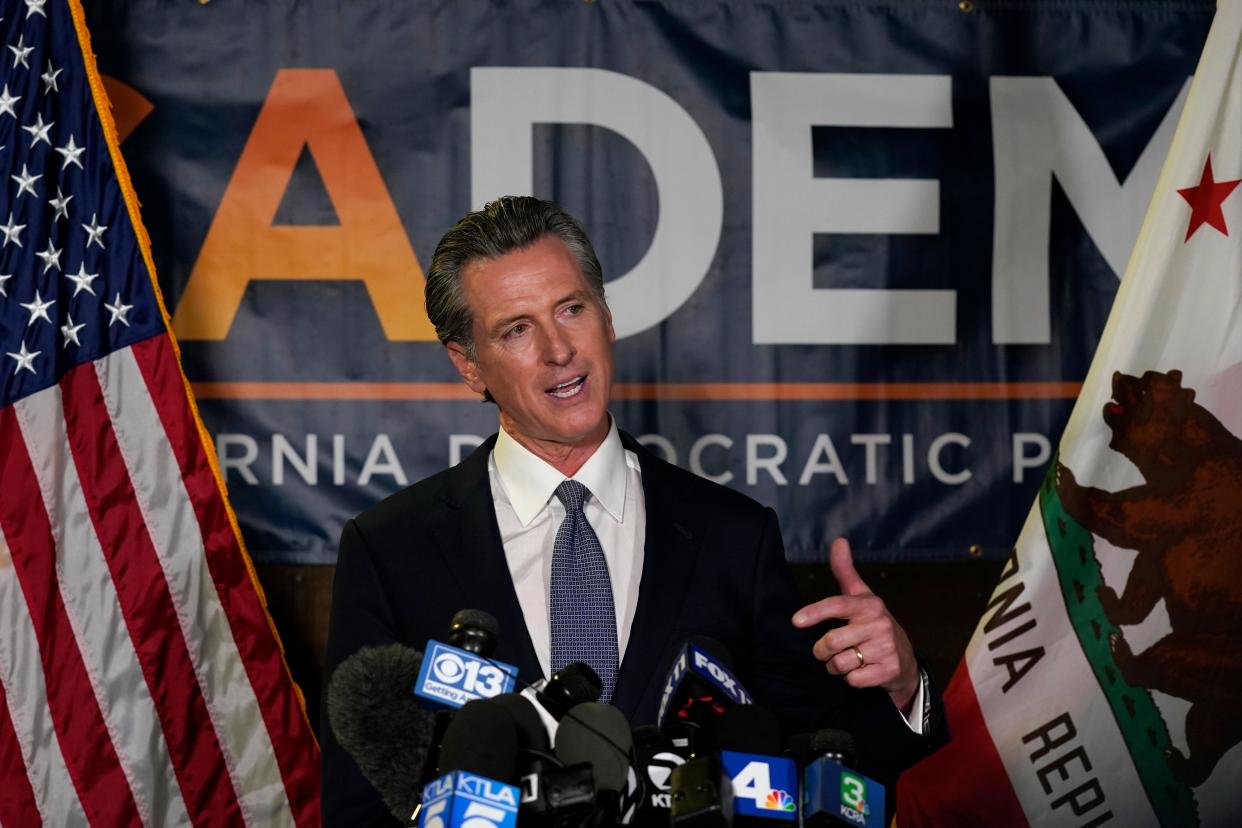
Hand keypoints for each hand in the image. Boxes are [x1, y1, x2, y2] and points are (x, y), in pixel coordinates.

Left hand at [792, 537, 919, 713]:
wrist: (905, 659)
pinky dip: (850, 679)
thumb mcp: (862, 597)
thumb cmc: (874, 625)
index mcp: (869, 605)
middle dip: (822, 651)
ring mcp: (886, 648)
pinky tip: (861, 671)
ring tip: (847, 659)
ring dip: (835, 666)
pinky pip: (852, 680)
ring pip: (839, 663)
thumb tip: (839, 540)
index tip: (796, 621)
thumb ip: (845, 571)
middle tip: (828, 650)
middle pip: (830, 642)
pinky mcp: (889, 670)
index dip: (815, 612)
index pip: (837, 605)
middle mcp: (879, 624)